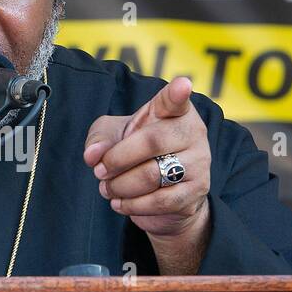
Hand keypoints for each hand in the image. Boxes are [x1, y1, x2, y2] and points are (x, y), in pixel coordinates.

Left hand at [83, 76, 212, 271]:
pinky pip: (160, 202)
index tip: (182, 85)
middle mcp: (193, 133)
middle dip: (117, 159)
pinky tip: (120, 203)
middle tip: (99, 171)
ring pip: (153, 176)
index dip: (177, 93)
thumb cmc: (136, 151)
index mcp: (175, 111)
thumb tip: (92, 155)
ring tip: (107, 189)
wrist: (164, 192)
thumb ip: (99, 139)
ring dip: (121, 186)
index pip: (175, 100)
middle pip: (152, 142)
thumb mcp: (113, 136)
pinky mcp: (196, 192)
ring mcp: (199, 163)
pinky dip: (132, 205)